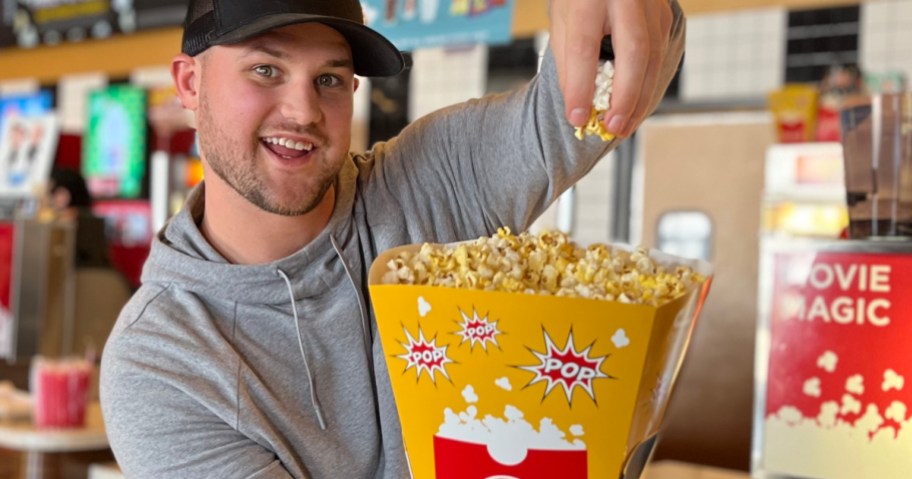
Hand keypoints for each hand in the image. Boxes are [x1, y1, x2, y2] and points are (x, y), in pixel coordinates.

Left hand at [550, 0, 672, 137]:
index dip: (581, 87)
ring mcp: (651, 3)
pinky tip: (636, 104)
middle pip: (633, 52)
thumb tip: (579, 103)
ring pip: (654, 56)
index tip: (577, 118)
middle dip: (625, 97)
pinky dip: (649, 83)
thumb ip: (568, 59)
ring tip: (625, 125)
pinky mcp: (664, 13)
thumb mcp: (562, 18)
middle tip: (613, 127)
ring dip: (641, 97)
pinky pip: (660, 54)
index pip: (584, 47)